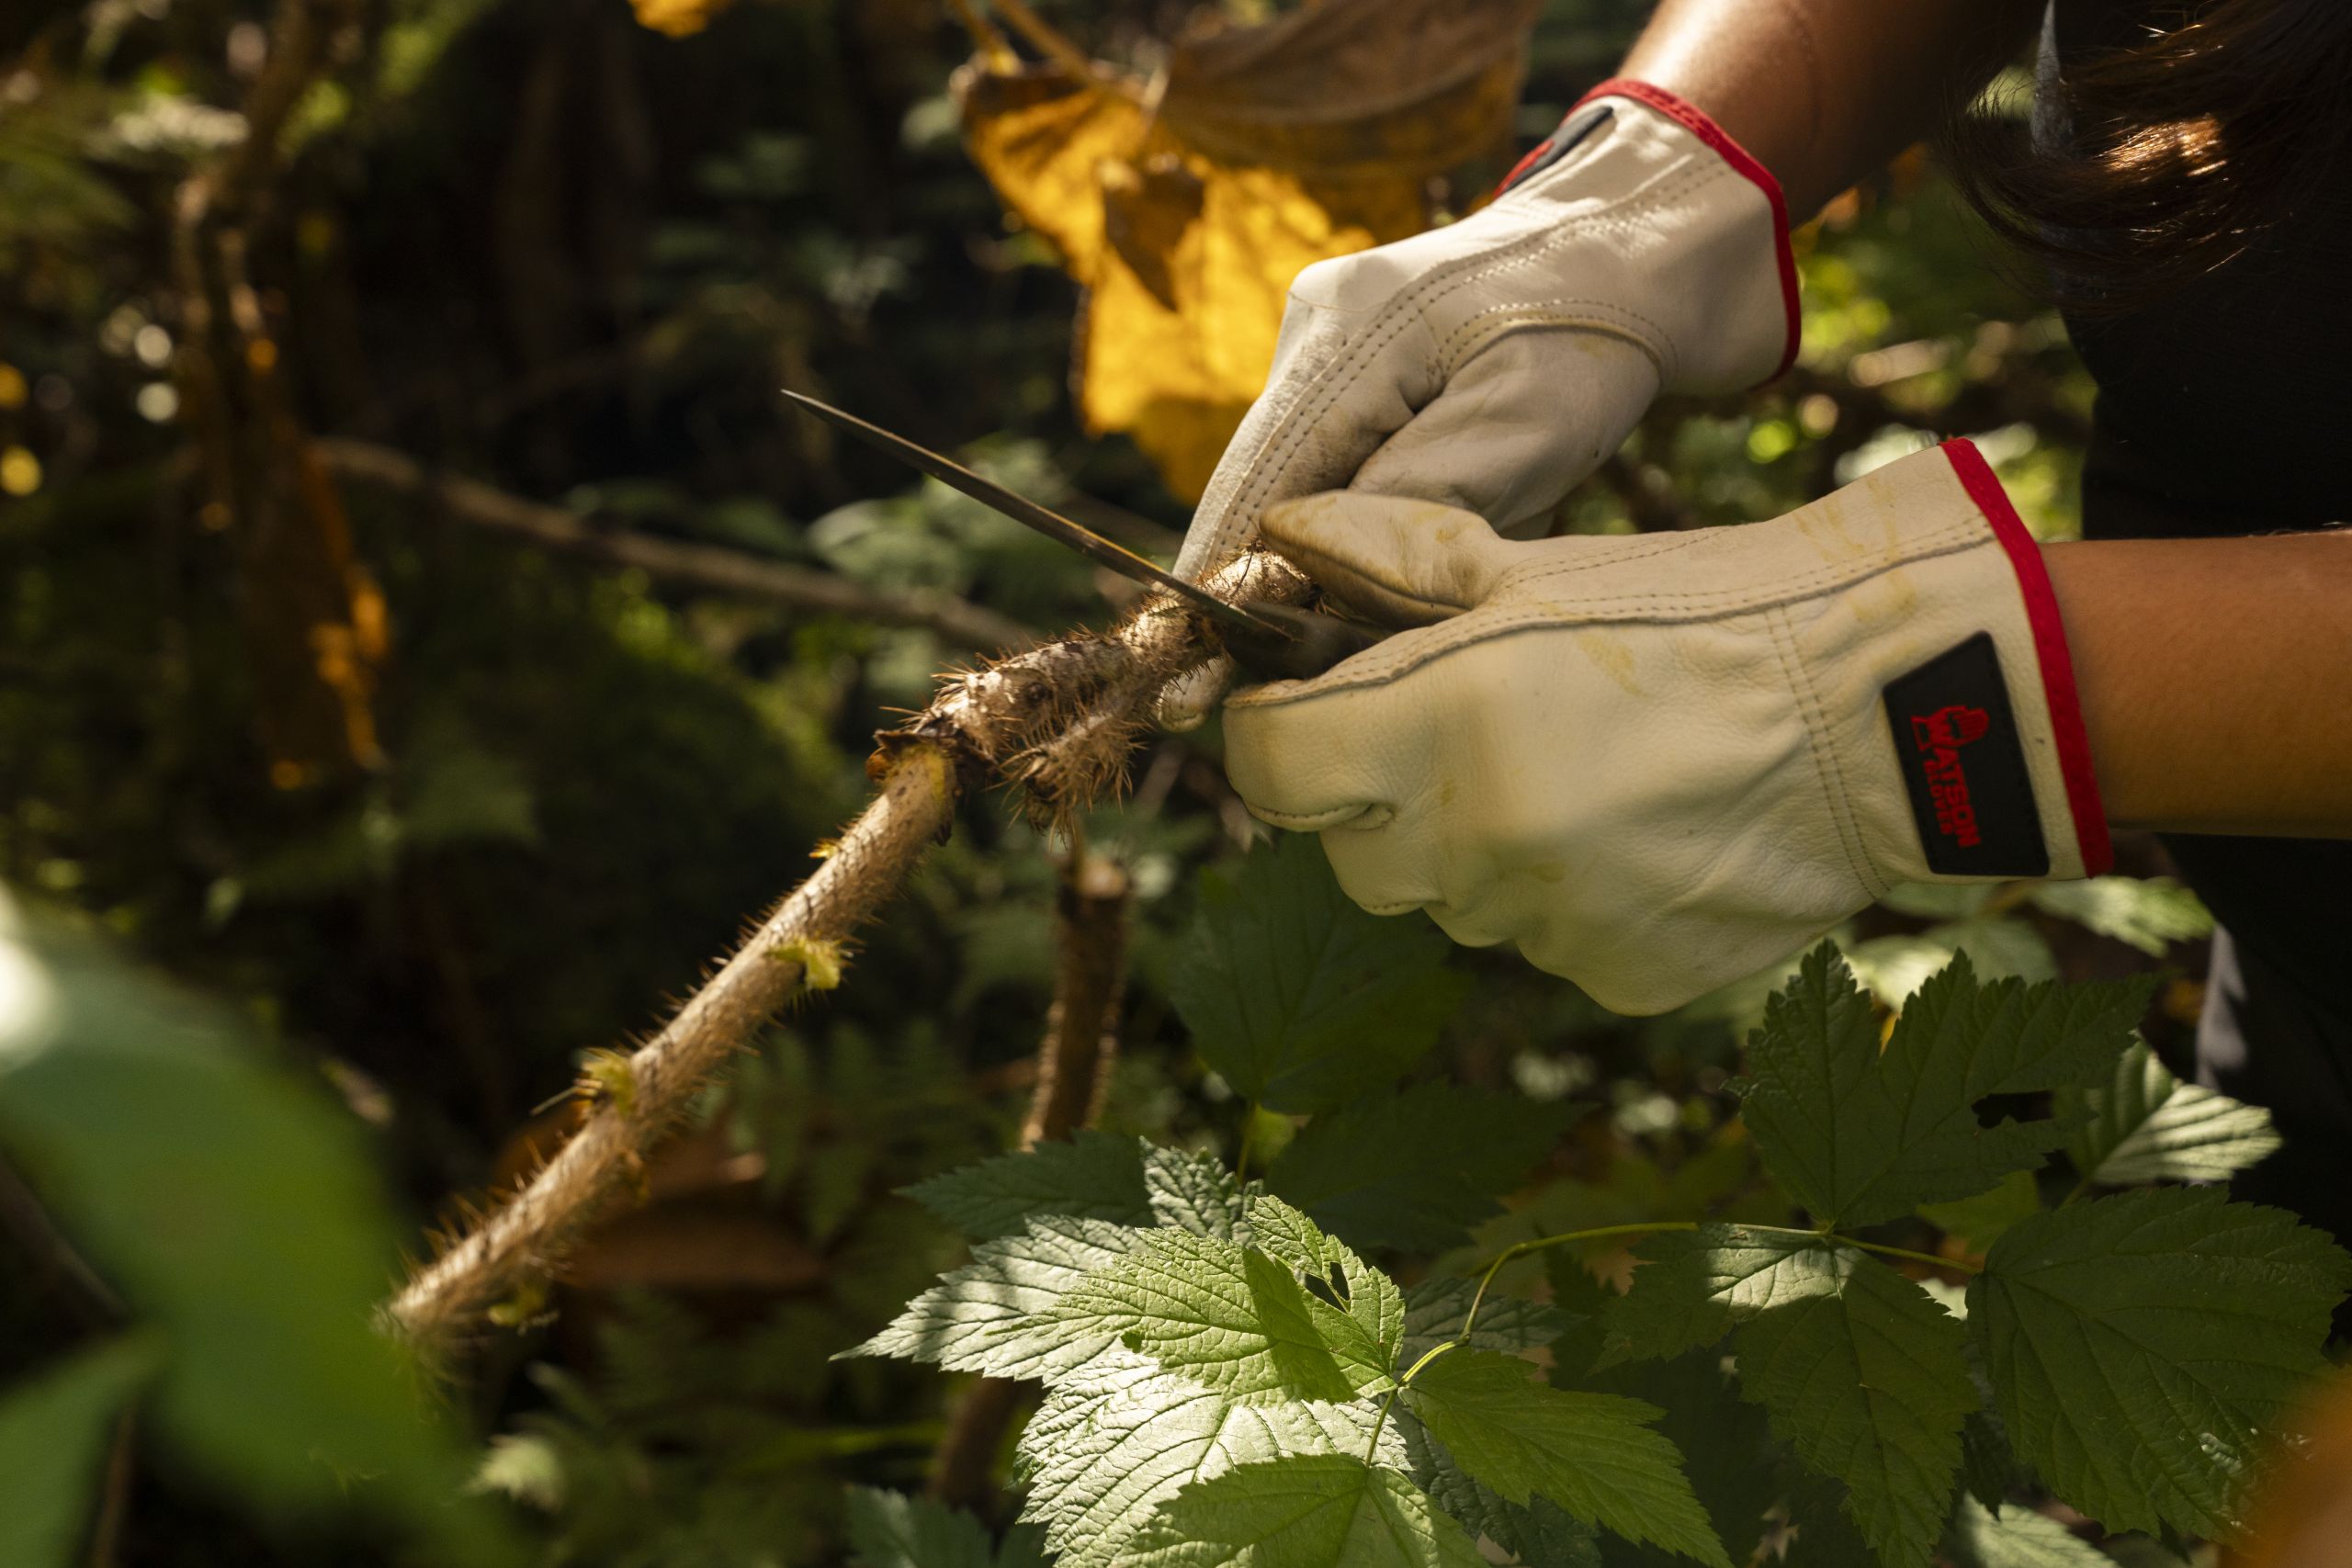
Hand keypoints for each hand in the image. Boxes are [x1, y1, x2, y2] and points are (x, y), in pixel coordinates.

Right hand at [1161, 80, 1797, 727]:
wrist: (1669, 235)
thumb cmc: (1608, 323)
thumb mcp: (1520, 425)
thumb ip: (1408, 506)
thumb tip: (1314, 592)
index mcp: (1338, 339)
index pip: (1248, 494)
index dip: (1220, 594)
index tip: (1187, 684)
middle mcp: (1321, 340)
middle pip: (1273, 500)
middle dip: (1294, 589)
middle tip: (1307, 683)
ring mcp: (1349, 353)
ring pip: (1324, 496)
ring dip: (1362, 558)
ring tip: (1406, 604)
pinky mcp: (1389, 376)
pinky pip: (1369, 475)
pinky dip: (1399, 524)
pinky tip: (1455, 536)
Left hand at [1220, 442, 2111, 1015]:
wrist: (1885, 712)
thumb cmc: (1706, 614)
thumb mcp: (1539, 566)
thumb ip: (1391, 558)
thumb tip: (1284, 532)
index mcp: (1441, 725)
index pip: (1269, 771)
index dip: (1268, 739)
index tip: (1295, 713)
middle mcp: (1478, 845)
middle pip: (1349, 853)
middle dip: (1374, 797)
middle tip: (1457, 733)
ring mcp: (1547, 926)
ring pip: (1449, 903)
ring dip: (1473, 850)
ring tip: (1576, 773)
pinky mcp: (1615, 979)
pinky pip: (1542, 944)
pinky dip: (1562, 899)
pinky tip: (1636, 833)